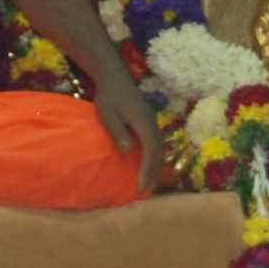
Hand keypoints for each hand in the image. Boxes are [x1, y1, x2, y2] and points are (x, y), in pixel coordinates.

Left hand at [95, 78, 167, 193]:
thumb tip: (127, 150)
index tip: (140, 185)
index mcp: (143, 121)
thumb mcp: (107, 114)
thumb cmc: (108, 96)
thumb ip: (117, 131)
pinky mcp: (149, 121)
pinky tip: (149, 165)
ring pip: (160, 147)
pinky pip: (157, 142)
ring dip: (156, 166)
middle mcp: (152, 122)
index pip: (150, 149)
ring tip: (149, 182)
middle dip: (154, 172)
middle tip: (146, 190)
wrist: (114, 77)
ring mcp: (152, 121)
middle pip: (159, 151)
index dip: (147, 169)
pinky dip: (155, 157)